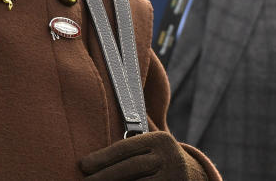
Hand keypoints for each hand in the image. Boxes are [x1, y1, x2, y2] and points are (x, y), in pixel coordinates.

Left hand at [80, 131, 195, 179]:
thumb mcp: (153, 143)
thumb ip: (136, 130)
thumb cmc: (159, 159)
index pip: (127, 147)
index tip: (82, 165)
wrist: (193, 178)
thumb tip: (110, 101)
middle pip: (130, 167)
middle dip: (103, 176)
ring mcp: (173, 176)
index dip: (102, 157)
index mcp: (160, 140)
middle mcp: (169, 157)